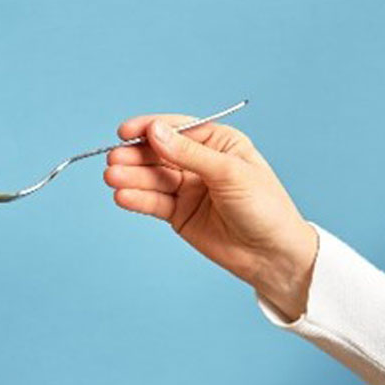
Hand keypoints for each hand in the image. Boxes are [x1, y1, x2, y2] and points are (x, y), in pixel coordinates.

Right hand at [104, 115, 318, 320]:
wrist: (272, 255)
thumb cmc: (264, 208)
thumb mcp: (229, 173)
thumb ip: (189, 154)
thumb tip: (155, 132)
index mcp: (218, 142)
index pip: (177, 129)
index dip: (149, 128)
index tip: (124, 132)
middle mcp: (199, 162)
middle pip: (159, 154)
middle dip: (135, 156)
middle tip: (114, 161)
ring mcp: (188, 189)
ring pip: (153, 178)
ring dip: (131, 177)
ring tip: (112, 178)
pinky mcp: (179, 214)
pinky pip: (154, 203)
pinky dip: (137, 199)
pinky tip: (122, 197)